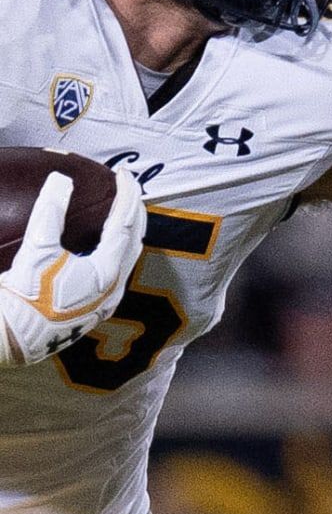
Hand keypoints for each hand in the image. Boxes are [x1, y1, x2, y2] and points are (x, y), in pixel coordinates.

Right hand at [0, 170, 145, 364]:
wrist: (14, 338)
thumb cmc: (25, 296)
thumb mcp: (36, 250)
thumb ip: (50, 212)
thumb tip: (61, 178)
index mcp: (107, 271)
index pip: (125, 224)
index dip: (126, 196)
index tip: (123, 175)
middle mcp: (114, 288)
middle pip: (135, 240)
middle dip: (134, 212)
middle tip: (127, 189)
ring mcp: (107, 301)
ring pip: (128, 258)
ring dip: (128, 233)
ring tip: (121, 212)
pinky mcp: (95, 309)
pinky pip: (116, 272)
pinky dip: (116, 251)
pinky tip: (102, 246)